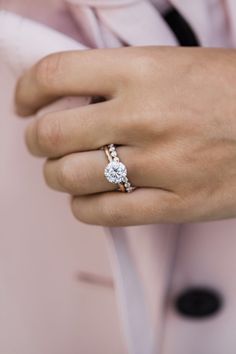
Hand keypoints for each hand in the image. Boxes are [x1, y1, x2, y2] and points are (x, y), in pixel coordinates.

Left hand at [15, 46, 235, 225]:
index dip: (27, 90)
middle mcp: (145, 116)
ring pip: (70, 178)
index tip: (24, 103)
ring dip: (57, 176)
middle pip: (51, 135)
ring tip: (68, 171)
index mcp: (143, 70)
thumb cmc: (230, 91)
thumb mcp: (174, 66)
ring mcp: (159, 165)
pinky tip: (89, 198)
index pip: (55, 74)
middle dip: (37, 141)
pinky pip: (101, 213)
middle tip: (45, 142)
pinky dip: (82, 206)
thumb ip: (120, 81)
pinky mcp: (174, 205)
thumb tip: (71, 100)